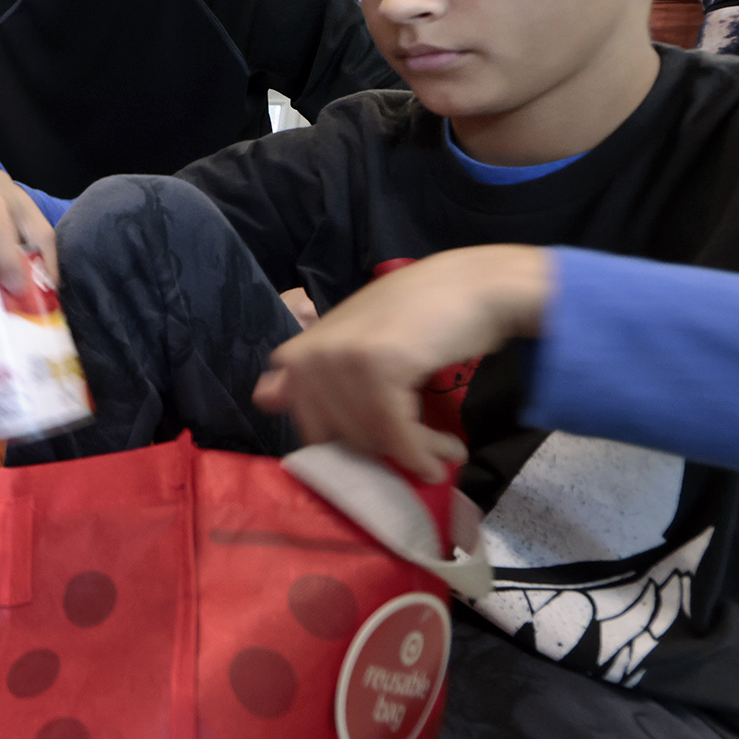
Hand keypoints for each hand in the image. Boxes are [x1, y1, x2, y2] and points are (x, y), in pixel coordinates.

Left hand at [253, 245, 552, 481]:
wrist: (476, 284)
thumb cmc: (420, 316)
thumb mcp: (355, 340)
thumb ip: (314, 372)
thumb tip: (262, 399)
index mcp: (301, 351)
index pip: (300, 420)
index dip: (340, 441)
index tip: (377, 447)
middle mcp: (311, 354)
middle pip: (335, 437)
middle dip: (381, 453)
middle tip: (422, 453)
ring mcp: (341, 358)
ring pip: (368, 437)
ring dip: (412, 454)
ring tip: (443, 450)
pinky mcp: (377, 366)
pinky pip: (393, 432)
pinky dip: (421, 452)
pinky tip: (447, 453)